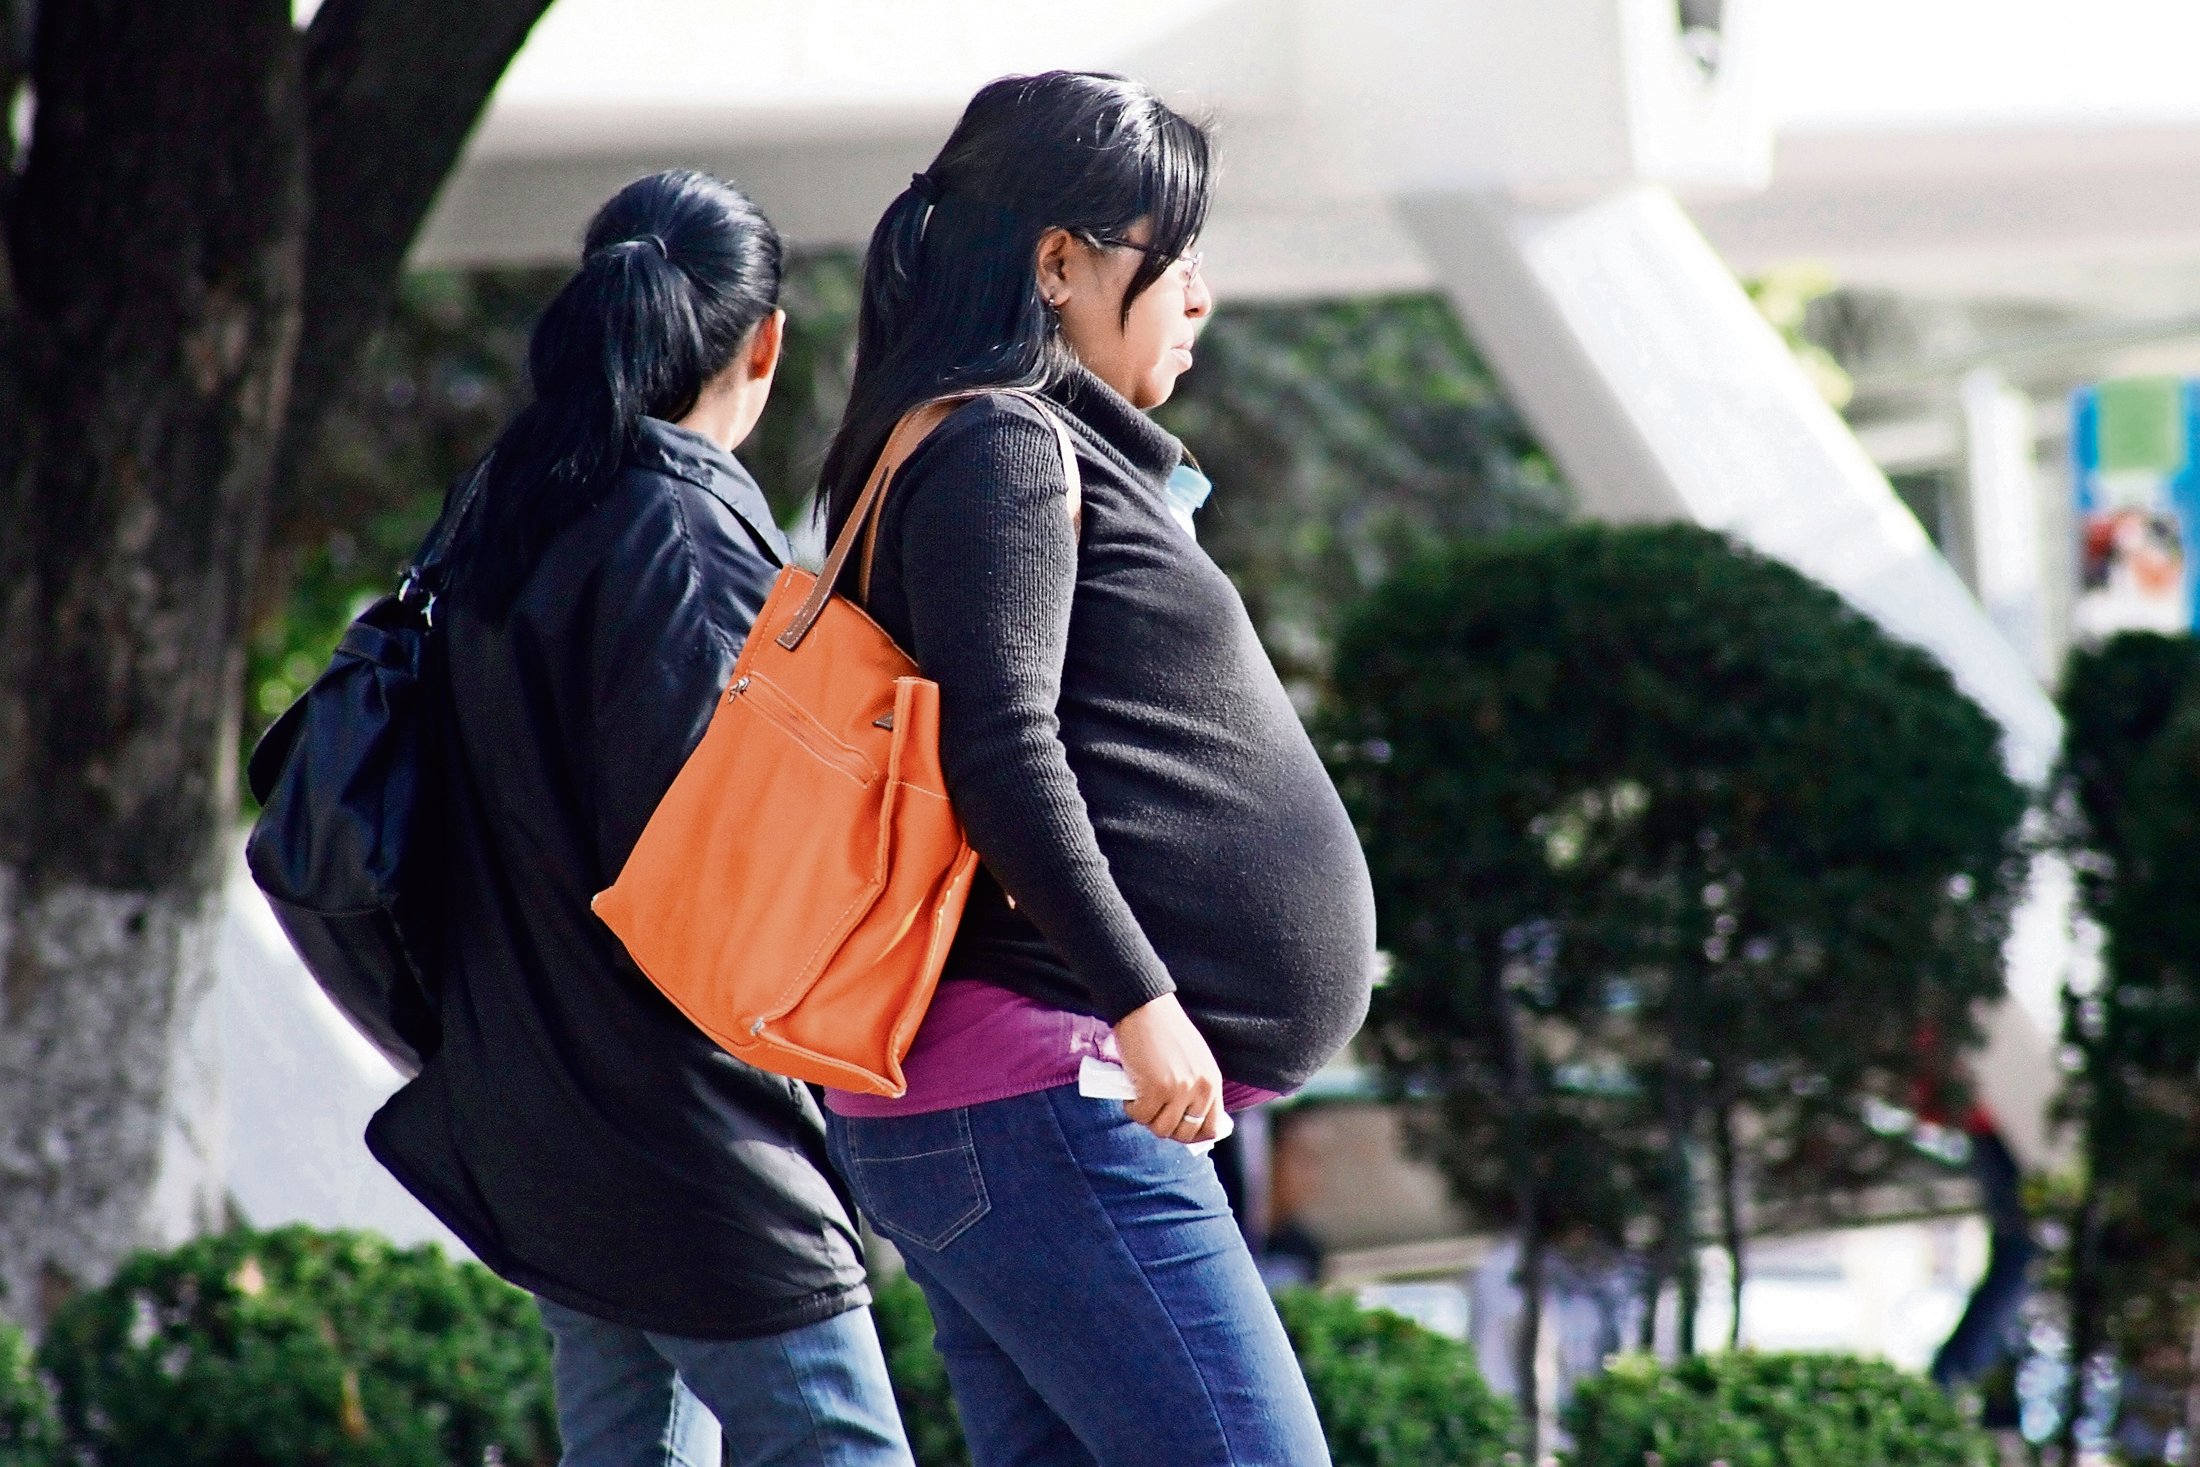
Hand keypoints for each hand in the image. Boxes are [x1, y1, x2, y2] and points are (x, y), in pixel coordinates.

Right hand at [1112, 993, 1223, 1144]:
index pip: (1212, 1127)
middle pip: (1184, 1133)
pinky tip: (1130, 1089)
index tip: (1177, 1128)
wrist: (1145, 1007)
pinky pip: (1140, 1115)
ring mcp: (1178, 1091)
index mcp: (1212, 1081)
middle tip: (1152, 1110)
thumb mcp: (1194, 1060)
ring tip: (1141, 1096)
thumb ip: (1197, 1088)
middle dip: (1166, 1126)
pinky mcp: (1154, 1090)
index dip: (1193, 1134)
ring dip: (1146, 1117)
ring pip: (1160, 1128)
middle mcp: (1200, 1089)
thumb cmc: (1165, 1030)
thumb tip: (1190, 1120)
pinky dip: (1131, 1107)